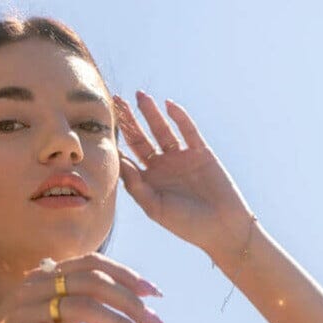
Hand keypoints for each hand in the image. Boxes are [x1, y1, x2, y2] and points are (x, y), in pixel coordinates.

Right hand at [0, 253, 165, 322]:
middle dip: (133, 303)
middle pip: (95, 282)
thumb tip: (96, 297)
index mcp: (41, 277)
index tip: (155, 295)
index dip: (128, 275)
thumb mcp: (39, 321)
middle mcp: (34, 287)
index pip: (93, 264)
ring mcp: (26, 311)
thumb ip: (65, 306)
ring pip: (86, 308)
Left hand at [113, 90, 255, 258]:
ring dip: (151, 113)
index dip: (116, 142)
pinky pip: (188, 130)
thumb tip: (119, 162)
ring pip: (162, 130)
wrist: (221, 227)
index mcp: (149, 182)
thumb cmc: (186, 224)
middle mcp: (163, 167)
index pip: (128, 157)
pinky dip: (179, 117)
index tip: (100, 125)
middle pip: (141, 139)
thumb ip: (137, 186)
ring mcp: (182, 158)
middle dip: (130, 121)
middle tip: (116, 101)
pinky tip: (168, 104)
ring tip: (139, 95)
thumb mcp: (155, 208)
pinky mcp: (201, 152)